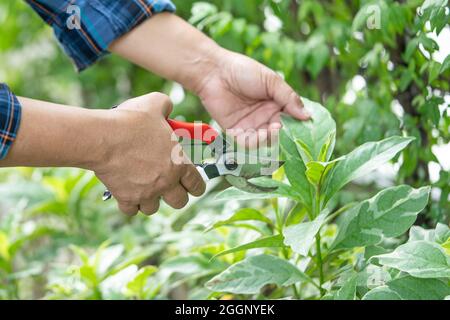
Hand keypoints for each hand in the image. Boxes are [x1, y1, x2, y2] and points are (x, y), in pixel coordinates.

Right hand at [93, 93, 205, 215]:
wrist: (103, 138)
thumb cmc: (131, 121)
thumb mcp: (155, 103)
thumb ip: (166, 105)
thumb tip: (168, 107)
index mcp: (179, 163)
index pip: (197, 185)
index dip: (196, 187)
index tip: (193, 188)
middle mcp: (166, 182)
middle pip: (180, 202)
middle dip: (175, 196)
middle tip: (168, 188)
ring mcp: (146, 193)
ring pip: (153, 208)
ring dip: (150, 200)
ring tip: (144, 187)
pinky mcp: (126, 198)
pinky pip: (130, 210)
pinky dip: (129, 204)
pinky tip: (126, 192)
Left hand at [197, 50, 309, 145]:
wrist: (214, 72)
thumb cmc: (243, 71)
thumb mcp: (271, 81)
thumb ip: (289, 98)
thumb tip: (307, 115)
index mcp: (275, 103)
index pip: (291, 118)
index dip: (297, 123)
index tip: (303, 125)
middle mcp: (264, 116)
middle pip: (280, 132)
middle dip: (284, 132)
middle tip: (283, 126)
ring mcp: (251, 125)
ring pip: (266, 140)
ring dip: (271, 138)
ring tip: (272, 130)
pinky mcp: (235, 131)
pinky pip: (248, 143)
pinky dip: (255, 142)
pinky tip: (260, 134)